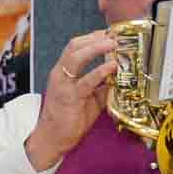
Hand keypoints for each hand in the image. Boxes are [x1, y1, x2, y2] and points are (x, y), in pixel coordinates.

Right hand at [26, 31, 116, 170]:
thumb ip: (101, 86)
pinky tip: (112, 66)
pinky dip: (100, 71)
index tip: (111, 34)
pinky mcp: (69, 97)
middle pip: (75, 45)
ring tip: (113, 44)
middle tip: (115, 35)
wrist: (53, 139)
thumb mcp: (89, 98)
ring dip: (96, 47)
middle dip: (96, 37)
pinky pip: (85, 81)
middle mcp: (60, 73)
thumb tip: (119, 77)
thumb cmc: (69, 119)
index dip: (94, 37)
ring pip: (76, 57)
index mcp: (63, 71)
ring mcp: (63, 84)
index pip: (76, 46)